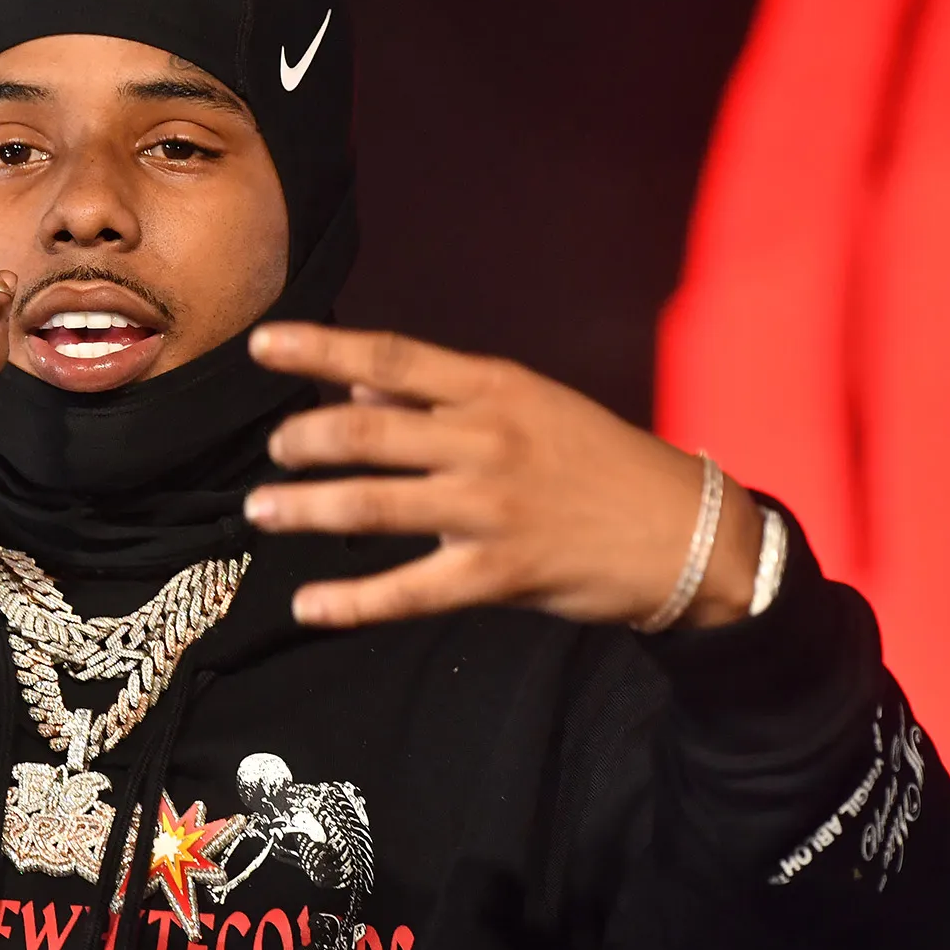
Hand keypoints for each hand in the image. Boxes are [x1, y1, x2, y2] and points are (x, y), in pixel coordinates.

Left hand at [243, 323, 761, 630]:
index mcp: (493, 387)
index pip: (389, 357)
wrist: (688, 534)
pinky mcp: (499, 573)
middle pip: (367, 431)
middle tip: (272, 450)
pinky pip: (410, 589)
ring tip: (261, 510)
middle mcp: (486, 440)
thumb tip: (355, 386)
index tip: (262, 344)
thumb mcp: (529, 404)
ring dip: (306, 508)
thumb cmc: (598, 461)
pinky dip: (352, 600)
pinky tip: (309, 605)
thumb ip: (439, 397)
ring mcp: (491, 508)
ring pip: (374, 505)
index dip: (319, 349)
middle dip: (303, 439)